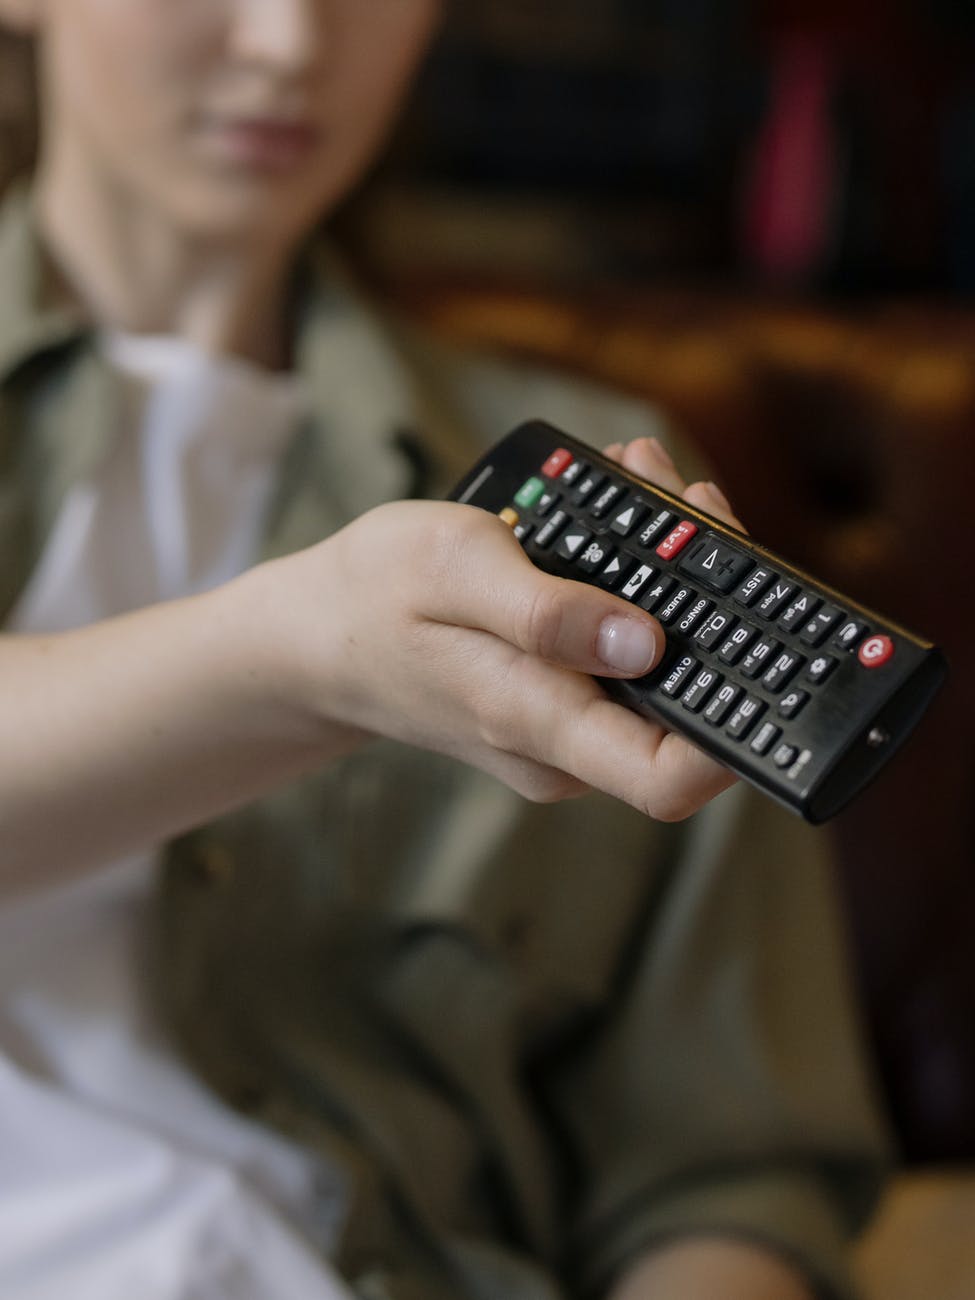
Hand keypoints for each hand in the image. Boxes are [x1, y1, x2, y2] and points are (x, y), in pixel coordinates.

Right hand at [257, 437, 740, 821]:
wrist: (319, 636)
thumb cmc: (374, 597)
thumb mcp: (452, 572)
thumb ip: (547, 612)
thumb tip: (645, 643)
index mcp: (537, 723)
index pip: (669, 778)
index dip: (738, 737)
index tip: (772, 649)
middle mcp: (563, 746)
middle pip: (686, 706)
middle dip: (709, 596)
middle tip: (686, 499)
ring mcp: (563, 729)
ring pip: (659, 669)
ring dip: (671, 575)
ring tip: (645, 480)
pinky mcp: (559, 703)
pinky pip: (623, 654)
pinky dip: (631, 585)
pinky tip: (615, 514)